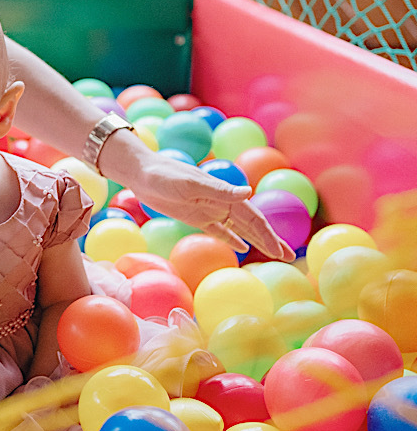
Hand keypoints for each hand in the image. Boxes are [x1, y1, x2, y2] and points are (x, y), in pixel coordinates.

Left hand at [123, 151, 294, 260]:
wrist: (142, 173)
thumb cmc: (165, 175)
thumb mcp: (191, 184)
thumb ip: (219, 190)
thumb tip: (248, 192)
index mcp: (225, 194)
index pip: (254, 218)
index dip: (269, 235)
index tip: (280, 251)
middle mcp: (222, 202)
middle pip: (253, 225)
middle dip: (271, 240)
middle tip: (289, 257)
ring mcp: (211, 210)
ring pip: (240, 229)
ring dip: (257, 241)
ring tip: (274, 254)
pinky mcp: (196, 217)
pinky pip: (220, 230)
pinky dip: (233, 239)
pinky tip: (243, 248)